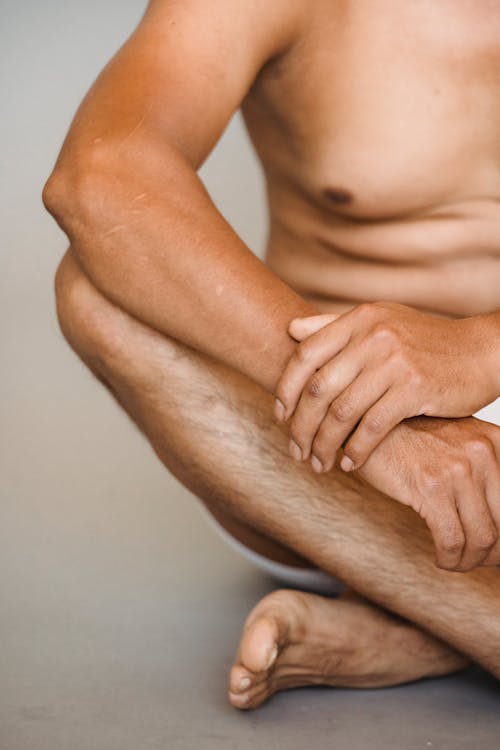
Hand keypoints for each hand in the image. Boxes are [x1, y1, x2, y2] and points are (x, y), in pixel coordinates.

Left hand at [275, 302, 499, 471]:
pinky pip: (372, 426)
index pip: (305, 355)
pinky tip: (350, 464)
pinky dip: (357, 450)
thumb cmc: (425, 341)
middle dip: (300, 425)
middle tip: (295, 450)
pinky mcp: (414, 388)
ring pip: (341, 411)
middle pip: (318, 388)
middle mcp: (373, 336)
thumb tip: (291, 330)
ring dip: (324, 444)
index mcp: (359, 319)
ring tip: (318, 463)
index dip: (286, 388)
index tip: (280, 415)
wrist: (481, 351)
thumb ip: (334, 326)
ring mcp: (394, 361)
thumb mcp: (381, 322)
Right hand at [355, 415, 499, 570]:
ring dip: (470, 561)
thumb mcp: (459, 442)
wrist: (370, 426)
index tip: (493, 548)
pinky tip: (441, 558)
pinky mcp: (430, 488)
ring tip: (457, 562)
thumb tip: (496, 517)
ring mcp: (457, 470)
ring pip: (481, 538)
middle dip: (492, 553)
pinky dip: (449, 558)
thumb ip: (484, 470)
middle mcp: (482, 452)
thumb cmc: (410, 437)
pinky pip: (451, 540)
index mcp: (495, 441)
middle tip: (477, 560)